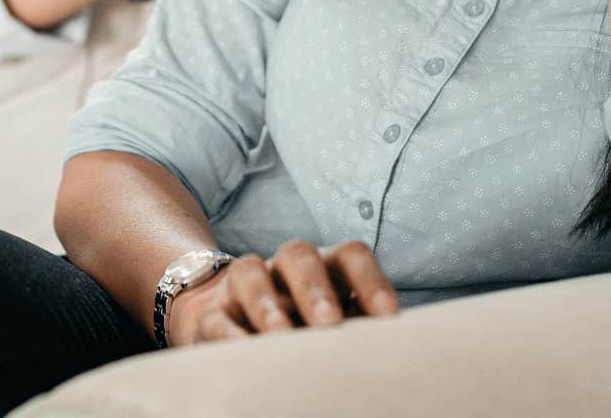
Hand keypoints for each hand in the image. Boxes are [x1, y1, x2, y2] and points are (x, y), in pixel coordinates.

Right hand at [165, 240, 399, 346]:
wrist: (229, 328)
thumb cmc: (303, 332)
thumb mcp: (334, 327)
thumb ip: (359, 333)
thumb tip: (400, 354)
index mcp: (325, 268)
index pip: (351, 255)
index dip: (371, 281)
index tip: (389, 318)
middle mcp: (283, 267)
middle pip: (299, 255)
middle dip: (316, 288)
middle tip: (330, 325)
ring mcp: (242, 285)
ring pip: (250, 272)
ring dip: (268, 304)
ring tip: (282, 336)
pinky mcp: (210, 314)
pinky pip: (215, 317)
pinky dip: (228, 334)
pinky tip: (243, 353)